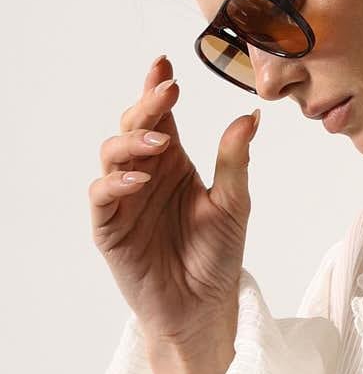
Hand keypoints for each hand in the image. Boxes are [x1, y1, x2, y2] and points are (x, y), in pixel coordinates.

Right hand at [88, 53, 260, 348]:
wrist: (203, 308)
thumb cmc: (216, 257)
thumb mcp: (233, 205)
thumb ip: (235, 161)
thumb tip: (250, 115)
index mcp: (173, 163)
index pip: (160, 117)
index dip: (157, 89)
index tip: (166, 65)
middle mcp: (145, 174)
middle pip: (133, 126)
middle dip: (147, 105)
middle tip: (167, 92)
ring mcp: (124, 199)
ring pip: (111, 153)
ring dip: (131, 140)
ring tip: (158, 142)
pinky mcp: (110, 227)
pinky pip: (102, 196)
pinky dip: (116, 182)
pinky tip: (139, 178)